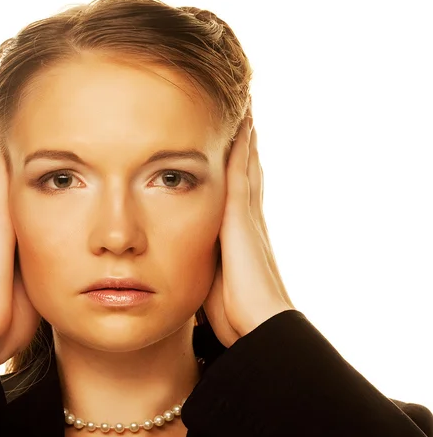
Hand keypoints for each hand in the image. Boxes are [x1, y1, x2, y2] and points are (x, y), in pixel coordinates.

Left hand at [203, 111, 294, 347]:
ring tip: (246, 111)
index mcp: (240, 236)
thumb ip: (205, 269)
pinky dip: (242, 149)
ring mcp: (247, 217)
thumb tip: (180, 269)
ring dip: (246, 139)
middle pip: (247, 173)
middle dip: (246, 147)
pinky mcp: (241, 218)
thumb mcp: (213, 285)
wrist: (258, 325)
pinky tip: (241, 125)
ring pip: (247, 167)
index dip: (239, 171)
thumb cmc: (235, 315)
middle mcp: (248, 220)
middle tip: (245, 116)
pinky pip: (241, 174)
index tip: (234, 148)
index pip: (239, 195)